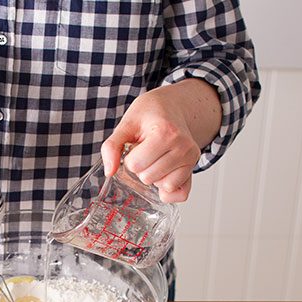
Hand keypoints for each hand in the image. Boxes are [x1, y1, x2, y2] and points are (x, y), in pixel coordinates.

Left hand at [101, 79, 221, 202]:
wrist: (174, 106)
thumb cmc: (150, 114)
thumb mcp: (127, 124)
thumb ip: (112, 146)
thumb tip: (109, 172)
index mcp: (166, 133)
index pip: (135, 165)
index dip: (130, 158)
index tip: (137, 146)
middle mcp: (183, 147)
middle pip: (147, 178)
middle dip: (141, 168)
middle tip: (147, 152)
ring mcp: (191, 159)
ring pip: (163, 187)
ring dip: (154, 177)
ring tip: (156, 158)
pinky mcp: (193, 170)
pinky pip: (181, 195)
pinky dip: (168, 190)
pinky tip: (164, 175)